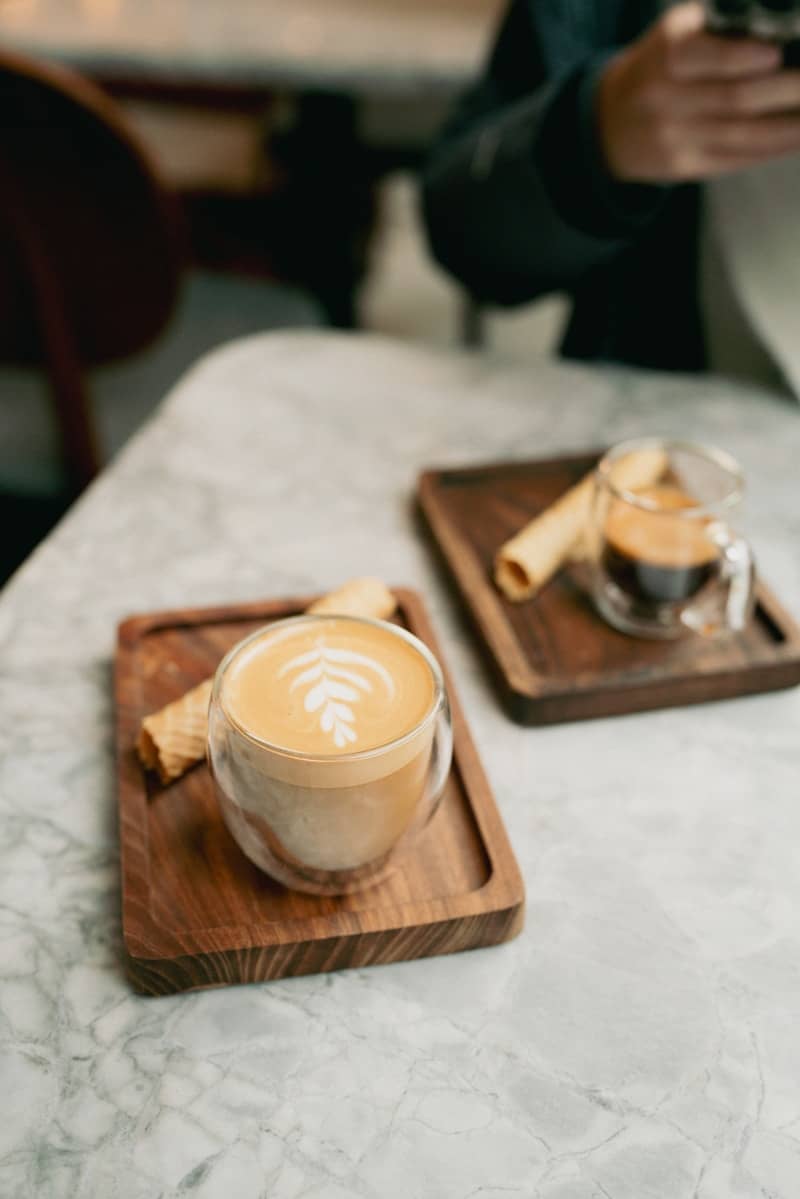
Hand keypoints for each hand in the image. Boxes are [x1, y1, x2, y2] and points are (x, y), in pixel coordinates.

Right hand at [598, 1, 799, 181]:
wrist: (609, 124)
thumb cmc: (657, 67)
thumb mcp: (674, 32)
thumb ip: (717, 28)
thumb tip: (778, 35)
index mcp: (666, 56)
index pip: (709, 58)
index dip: (746, 58)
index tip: (777, 54)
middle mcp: (667, 100)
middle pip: (736, 99)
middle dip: (786, 91)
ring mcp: (676, 139)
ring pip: (744, 134)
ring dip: (790, 126)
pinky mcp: (686, 166)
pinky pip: (738, 159)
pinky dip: (775, 148)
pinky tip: (799, 137)